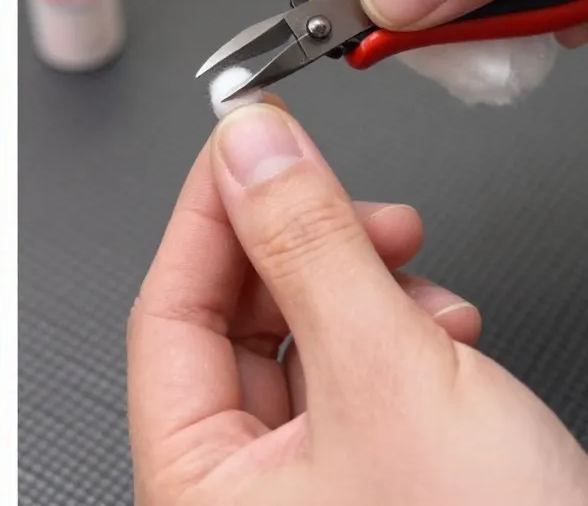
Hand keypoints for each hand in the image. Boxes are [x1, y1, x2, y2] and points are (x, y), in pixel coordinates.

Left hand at [128, 98, 587, 504]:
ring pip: (304, 343)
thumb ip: (310, 249)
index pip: (167, 309)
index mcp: (198, 486)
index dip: (209, 212)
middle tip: (354, 204)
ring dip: (362, 290)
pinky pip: (356, 379)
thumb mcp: (389, 379)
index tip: (248, 141)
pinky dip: (398, 336)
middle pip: (234, 321)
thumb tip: (251, 150)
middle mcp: (238, 495)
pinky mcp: (372, 483)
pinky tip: (445, 333)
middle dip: (301, 250)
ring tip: (419, 281)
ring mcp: (306, 492)